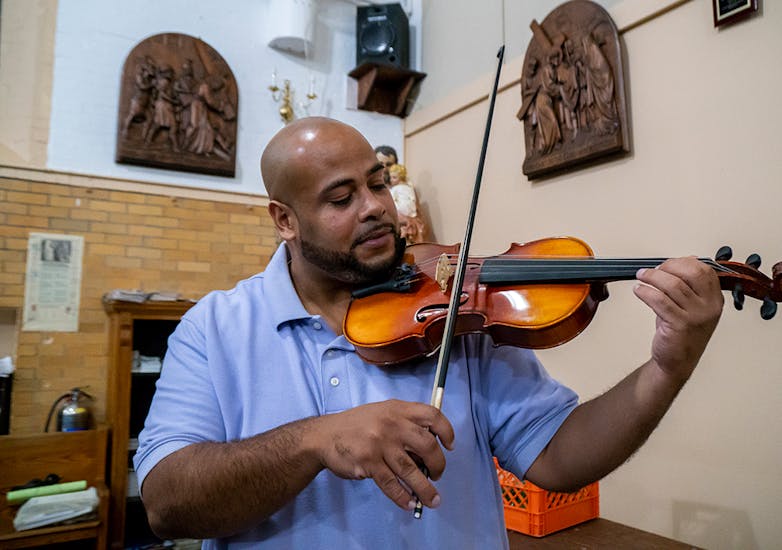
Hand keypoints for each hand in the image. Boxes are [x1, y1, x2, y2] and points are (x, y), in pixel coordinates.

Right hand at [314, 399, 453, 511]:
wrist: (324, 436)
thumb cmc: (357, 425)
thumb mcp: (382, 413)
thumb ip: (404, 424)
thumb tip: (427, 453)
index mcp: (397, 409)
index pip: (432, 415)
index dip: (446, 431)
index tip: (450, 446)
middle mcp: (391, 424)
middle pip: (427, 445)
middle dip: (438, 465)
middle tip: (438, 475)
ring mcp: (379, 444)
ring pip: (411, 470)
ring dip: (425, 489)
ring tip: (433, 500)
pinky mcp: (368, 463)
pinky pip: (391, 484)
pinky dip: (402, 496)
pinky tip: (409, 503)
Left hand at [634, 257, 723, 380]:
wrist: (677, 362)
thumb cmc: (682, 333)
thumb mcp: (692, 306)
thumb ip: (689, 285)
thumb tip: (681, 261)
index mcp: (715, 299)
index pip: (704, 270)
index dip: (682, 262)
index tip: (666, 264)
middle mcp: (709, 306)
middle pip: (691, 273)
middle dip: (668, 267)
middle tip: (651, 270)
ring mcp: (696, 316)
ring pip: (673, 285)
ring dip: (652, 277)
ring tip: (641, 277)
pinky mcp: (680, 325)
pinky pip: (660, 300)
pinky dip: (646, 292)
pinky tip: (638, 290)